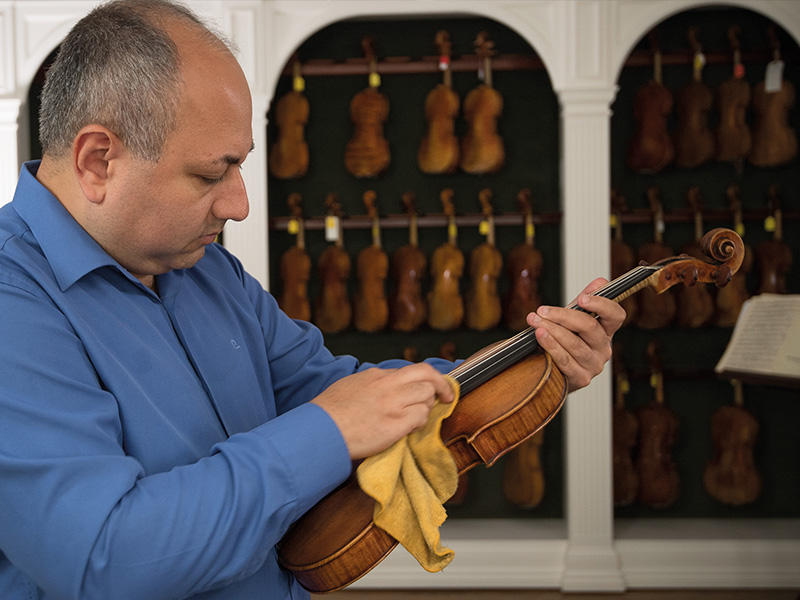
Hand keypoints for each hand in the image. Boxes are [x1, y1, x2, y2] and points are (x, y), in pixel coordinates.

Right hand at [312, 363, 454, 459]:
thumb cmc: (329, 412)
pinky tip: (411, 428)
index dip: (425, 379)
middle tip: (445, 397)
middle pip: (427, 375)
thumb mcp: (350, 386)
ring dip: (427, 407)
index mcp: (376, 375)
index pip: (410, 370)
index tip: (432, 385)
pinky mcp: (396, 424)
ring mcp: (393, 403)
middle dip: (440, 386)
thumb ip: (370, 383)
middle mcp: (388, 385)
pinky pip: (421, 417)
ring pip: (427, 395)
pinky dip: (421, 422)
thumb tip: (381, 386)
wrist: (321, 430)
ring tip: (417, 417)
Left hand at [527, 278, 624, 390]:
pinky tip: (540, 336)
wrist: (554, 370)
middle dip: (563, 316)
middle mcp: (604, 348)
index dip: (602, 305)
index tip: (582, 298)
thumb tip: (600, 282)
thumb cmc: (566, 340)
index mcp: (606, 331)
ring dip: (552, 330)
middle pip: (590, 327)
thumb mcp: (575, 318)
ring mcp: (594, 365)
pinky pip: (565, 360)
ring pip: (575, 344)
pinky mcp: (580, 378)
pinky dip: (551, 346)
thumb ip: (585, 299)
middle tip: (542, 310)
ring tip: (535, 321)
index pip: (616, 315)